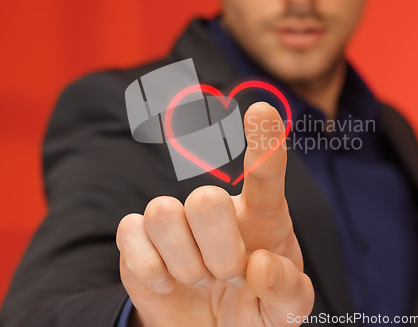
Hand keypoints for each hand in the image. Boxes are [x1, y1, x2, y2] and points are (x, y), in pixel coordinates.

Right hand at [116, 102, 313, 326]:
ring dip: (185, 265)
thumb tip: (258, 265)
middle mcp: (218, 208)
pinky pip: (129, 233)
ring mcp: (176, 219)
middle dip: (219, 254)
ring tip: (200, 280)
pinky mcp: (139, 237)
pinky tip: (166, 283)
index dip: (263, 143)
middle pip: (206, 200)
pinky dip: (150, 271)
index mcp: (261, 217)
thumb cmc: (254, 308)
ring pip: (163, 213)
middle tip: (230, 276)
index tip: (261, 112)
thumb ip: (288, 290)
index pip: (265, 174)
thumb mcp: (285, 310)